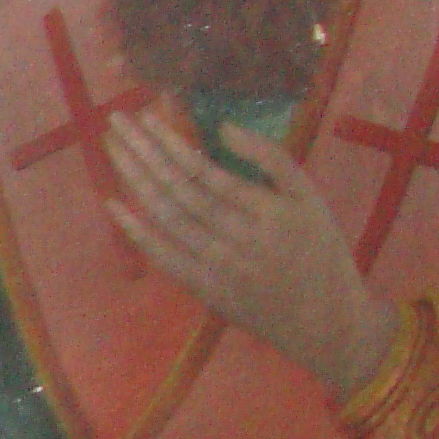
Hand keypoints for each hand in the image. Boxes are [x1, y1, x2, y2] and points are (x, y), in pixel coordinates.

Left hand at [105, 111, 394, 394]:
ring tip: (112, 149)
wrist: (326, 322)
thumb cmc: (320, 251)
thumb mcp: (311, 199)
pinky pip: (164, 257)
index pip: (205, 171)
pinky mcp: (205, 291)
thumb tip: (223, 128)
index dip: (171, 143)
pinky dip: (137, 232)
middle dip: (143, 152)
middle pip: (178, 189)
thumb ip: (273, 160)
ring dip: (134, 181)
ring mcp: (218, 267)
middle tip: (116, 121)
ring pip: (167, 218)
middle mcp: (239, 238)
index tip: (146, 116)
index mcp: (268, 211)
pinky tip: (113, 204)